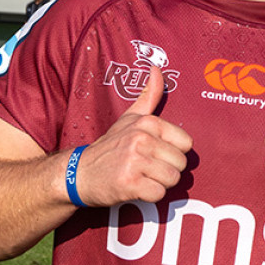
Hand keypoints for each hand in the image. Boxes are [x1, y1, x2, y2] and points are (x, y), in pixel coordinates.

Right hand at [71, 64, 191, 207]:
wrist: (78, 173)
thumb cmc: (109, 146)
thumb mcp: (128, 118)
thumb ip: (149, 95)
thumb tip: (157, 69)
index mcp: (147, 122)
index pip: (186, 144)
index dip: (173, 152)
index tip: (155, 153)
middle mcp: (141, 139)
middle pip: (181, 164)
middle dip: (166, 170)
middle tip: (146, 168)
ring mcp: (135, 161)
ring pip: (172, 180)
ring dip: (158, 184)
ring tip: (141, 177)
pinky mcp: (129, 183)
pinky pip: (158, 194)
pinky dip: (149, 196)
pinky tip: (135, 188)